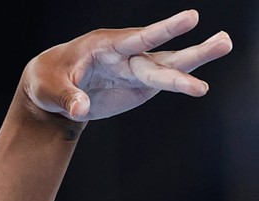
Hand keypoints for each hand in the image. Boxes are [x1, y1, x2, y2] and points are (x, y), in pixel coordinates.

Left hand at [23, 9, 231, 122]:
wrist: (51, 86)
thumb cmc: (48, 81)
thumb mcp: (50, 89)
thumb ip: (67, 99)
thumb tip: (80, 109)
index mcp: (104, 46)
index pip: (137, 37)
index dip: (163, 29)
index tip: (190, 18)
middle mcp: (125, 54)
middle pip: (161, 54)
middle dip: (190, 50)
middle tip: (224, 41)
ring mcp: (133, 69)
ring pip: (168, 65)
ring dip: (196, 61)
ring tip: (226, 44)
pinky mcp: (137, 85)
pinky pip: (161, 82)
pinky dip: (181, 82)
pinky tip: (200, 84)